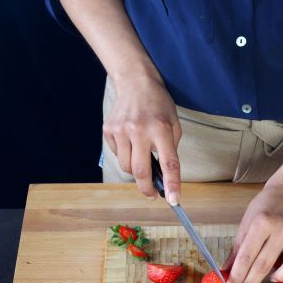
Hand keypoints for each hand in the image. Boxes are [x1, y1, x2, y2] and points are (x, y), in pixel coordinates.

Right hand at [103, 73, 181, 204]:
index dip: (172, 184)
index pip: (168, 162)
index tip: (173, 200)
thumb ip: (170, 148)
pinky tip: (131, 142)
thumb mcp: (174, 124)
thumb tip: (163, 176)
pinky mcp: (108, 131)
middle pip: (140, 171)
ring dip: (136, 170)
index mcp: (161, 129)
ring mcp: (121, 130)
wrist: (135, 82)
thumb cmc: (159, 105)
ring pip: (127, 167)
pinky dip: (126, 156)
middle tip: (152, 194)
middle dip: (147, 188)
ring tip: (142, 156)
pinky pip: (118, 155)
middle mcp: (139, 130)